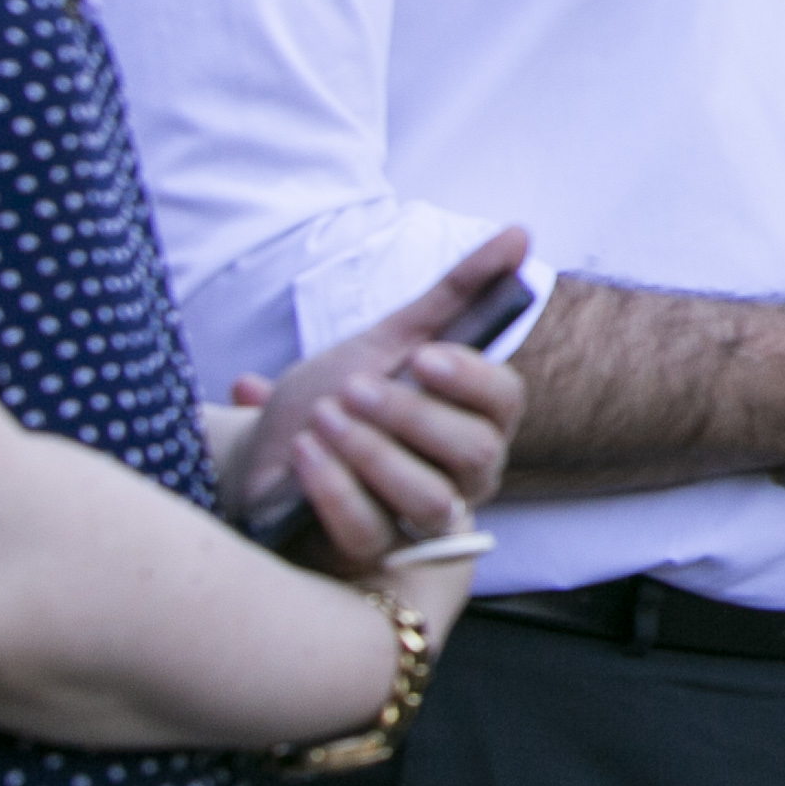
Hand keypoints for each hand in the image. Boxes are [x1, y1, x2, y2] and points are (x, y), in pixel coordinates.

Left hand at [226, 228, 531, 572]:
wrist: (264, 453)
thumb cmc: (337, 398)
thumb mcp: (389, 339)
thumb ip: (457, 292)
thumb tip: (520, 232)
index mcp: (478, 421)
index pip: (506, 401)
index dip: (471, 378)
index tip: (422, 355)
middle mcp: (464, 475)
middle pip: (474, 451)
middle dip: (410, 416)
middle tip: (351, 388)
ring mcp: (421, 520)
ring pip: (428, 498)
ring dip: (371, 454)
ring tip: (320, 421)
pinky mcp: (371, 552)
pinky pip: (367, 531)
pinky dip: (333, 489)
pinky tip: (302, 453)